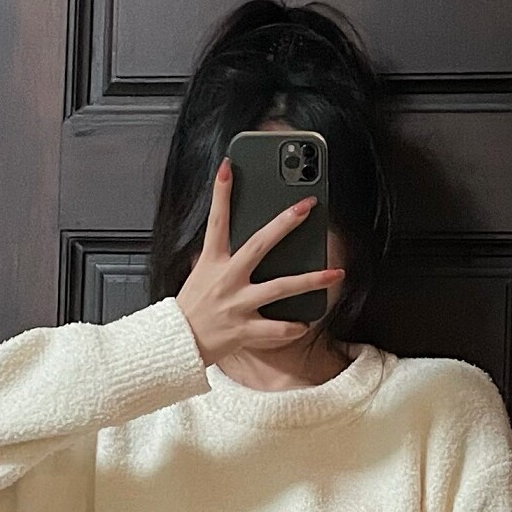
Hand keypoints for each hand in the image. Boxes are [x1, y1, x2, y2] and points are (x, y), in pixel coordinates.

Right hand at [176, 160, 343, 365]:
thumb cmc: (192, 309)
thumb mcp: (199, 274)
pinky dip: (293, 327)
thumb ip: (218, 255)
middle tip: (306, 206)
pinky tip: (305, 323)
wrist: (177, 345)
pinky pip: (276, 328)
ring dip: (311, 280)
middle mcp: (227, 279)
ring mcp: (238, 304)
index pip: (216, 221)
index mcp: (212, 262)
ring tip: (334, 273)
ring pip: (280, 288)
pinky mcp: (245, 330)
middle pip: (259, 245)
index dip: (220, 193)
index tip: (227, 167)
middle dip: (285, 223)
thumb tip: (232, 234)